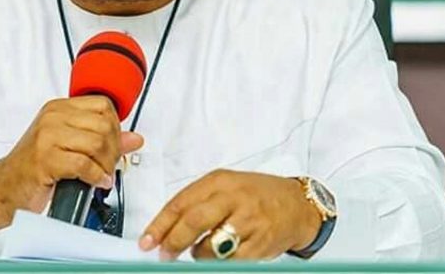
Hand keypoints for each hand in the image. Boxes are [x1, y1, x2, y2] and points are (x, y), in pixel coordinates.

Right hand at [0, 96, 143, 241]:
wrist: (3, 188)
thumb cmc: (33, 168)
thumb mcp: (69, 147)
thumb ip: (102, 140)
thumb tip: (134, 139)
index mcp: (58, 108)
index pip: (103, 105)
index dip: (116, 127)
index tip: (113, 145)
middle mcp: (53, 118)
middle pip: (104, 124)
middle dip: (113, 150)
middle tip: (108, 165)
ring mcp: (47, 136)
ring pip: (97, 143)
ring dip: (106, 165)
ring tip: (101, 175)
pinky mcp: (45, 158)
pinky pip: (84, 164)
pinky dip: (96, 177)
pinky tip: (95, 183)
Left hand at [140, 170, 320, 260]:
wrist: (297, 204)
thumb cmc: (256, 195)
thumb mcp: (225, 187)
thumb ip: (197, 203)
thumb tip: (166, 229)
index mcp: (219, 181)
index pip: (181, 202)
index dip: (160, 224)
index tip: (147, 241)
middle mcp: (234, 197)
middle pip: (194, 221)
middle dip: (174, 241)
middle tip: (164, 254)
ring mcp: (249, 220)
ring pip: (212, 245)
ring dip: (198, 255)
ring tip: (199, 253)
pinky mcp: (261, 242)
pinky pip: (232, 261)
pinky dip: (219, 263)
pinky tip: (219, 257)